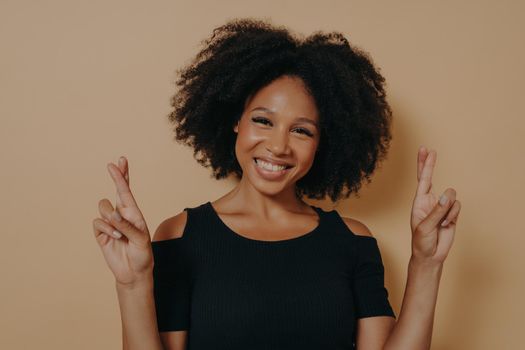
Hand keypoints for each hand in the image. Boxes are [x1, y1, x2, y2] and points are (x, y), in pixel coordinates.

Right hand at [92, 156, 153, 286]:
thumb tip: (112, 215)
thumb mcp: (140, 239)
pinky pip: (98, 223)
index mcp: (134, 212)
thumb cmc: (142, 254)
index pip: (127, 190)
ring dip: (112, 219)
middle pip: (116, 190)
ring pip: (103, 207)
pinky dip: (107, 230)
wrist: (134, 272)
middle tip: (112, 164)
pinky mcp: (101, 233)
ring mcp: (110, 223)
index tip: (121, 161)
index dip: (123, 175)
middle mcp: (122, 214)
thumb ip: (127, 226)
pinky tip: (115, 239)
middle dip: (116, 176)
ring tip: (121, 234)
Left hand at [410, 147, 460, 263]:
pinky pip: (457, 207)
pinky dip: (453, 216)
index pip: (422, 179)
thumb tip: (447, 195)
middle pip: (431, 178)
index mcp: (419, 201)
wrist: (430, 255)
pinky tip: (447, 225)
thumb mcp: (426, 227)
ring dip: (448, 210)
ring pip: (451, 196)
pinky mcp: (451, 213)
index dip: (424, 164)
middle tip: (431, 150)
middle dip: (430, 165)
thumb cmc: (422, 242)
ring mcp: (441, 206)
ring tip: (441, 223)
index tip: (425, 150)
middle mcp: (429, 201)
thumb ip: (437, 211)